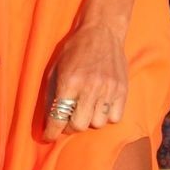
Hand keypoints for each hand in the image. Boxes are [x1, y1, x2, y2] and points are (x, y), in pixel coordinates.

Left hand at [43, 20, 127, 139]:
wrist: (101, 32)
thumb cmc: (74, 50)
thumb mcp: (55, 69)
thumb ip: (52, 94)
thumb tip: (47, 120)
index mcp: (69, 82)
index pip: (58, 117)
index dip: (51, 132)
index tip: (47, 137)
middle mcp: (89, 87)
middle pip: (78, 125)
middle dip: (69, 127)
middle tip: (66, 120)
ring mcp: (108, 90)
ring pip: (97, 124)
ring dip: (88, 121)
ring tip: (85, 109)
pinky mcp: (122, 90)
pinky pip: (114, 118)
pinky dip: (106, 117)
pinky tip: (100, 106)